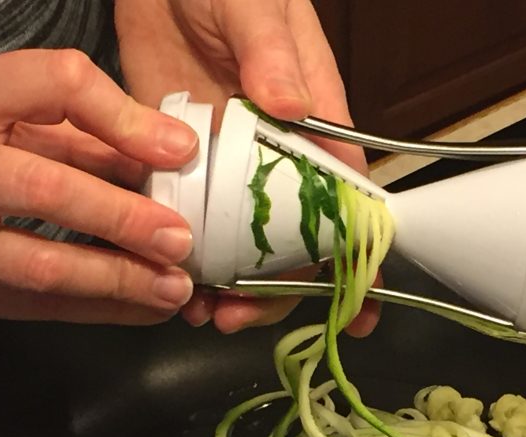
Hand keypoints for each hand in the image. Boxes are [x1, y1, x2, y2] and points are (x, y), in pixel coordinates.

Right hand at [0, 49, 200, 323]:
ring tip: (173, 286)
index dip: (124, 118)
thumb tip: (164, 158)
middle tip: (180, 238)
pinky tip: (141, 309)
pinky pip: (35, 307)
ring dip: (119, 280)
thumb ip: (75, 133)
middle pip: (45, 190)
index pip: (54, 84)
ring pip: (40, 265)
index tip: (178, 151)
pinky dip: (99, 310)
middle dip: (125, 219)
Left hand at [115, 0, 380, 336]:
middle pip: (293, 241)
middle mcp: (276, 158)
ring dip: (228, 287)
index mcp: (313, 124)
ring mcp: (228, 168)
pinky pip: (189, 221)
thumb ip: (273, 54)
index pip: (348, 200)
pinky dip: (183, 256)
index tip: (360, 306)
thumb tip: (292, 106)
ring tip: (201, 312)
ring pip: (241, 244)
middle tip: (239, 316)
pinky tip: (166, 279)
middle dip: (278, 290)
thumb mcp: (255, 6)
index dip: (359, 256)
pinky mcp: (180, 166)